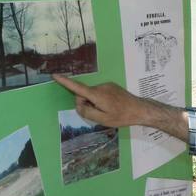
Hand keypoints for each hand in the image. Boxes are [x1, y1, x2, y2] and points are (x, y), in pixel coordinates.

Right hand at [53, 74, 175, 129]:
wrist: (140, 110)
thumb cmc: (122, 116)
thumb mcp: (102, 119)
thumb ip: (87, 112)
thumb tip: (79, 105)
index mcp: (97, 95)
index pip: (77, 88)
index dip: (65, 82)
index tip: (55, 75)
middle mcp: (100, 87)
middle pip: (84, 95)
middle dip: (86, 104)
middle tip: (98, 114)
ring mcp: (107, 85)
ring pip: (92, 95)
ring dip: (94, 103)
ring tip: (108, 111)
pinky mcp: (112, 86)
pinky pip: (99, 93)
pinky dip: (100, 100)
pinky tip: (111, 107)